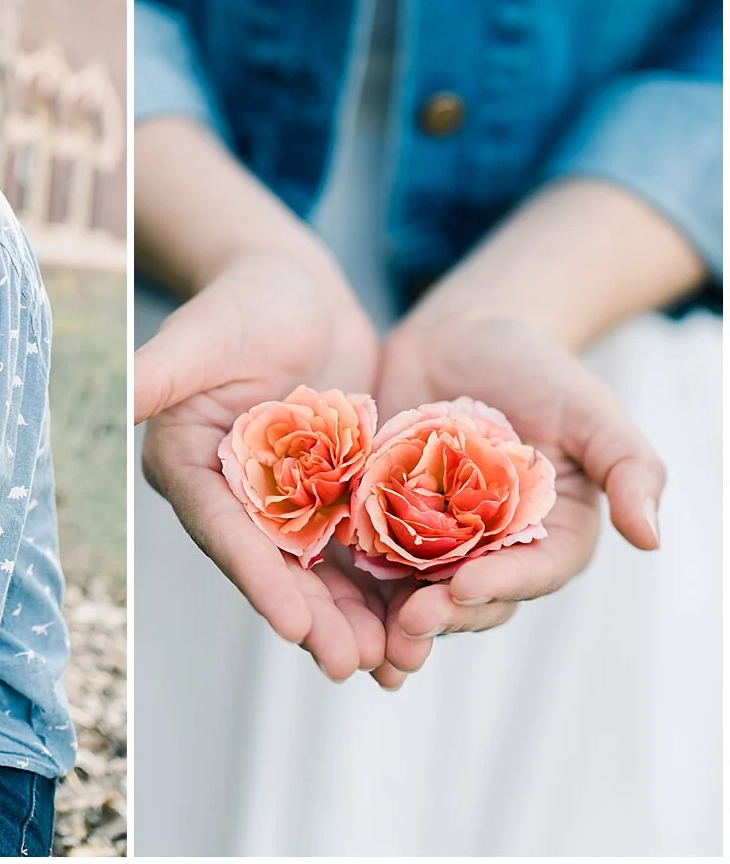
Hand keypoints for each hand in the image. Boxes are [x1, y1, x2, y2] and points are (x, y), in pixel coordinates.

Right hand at [137, 251, 389, 679]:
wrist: (298, 291)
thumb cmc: (248, 300)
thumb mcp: (206, 332)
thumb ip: (162, 369)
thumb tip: (120, 393)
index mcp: (191, 465)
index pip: (223, 530)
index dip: (258, 579)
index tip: (293, 626)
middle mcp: (231, 493)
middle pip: (272, 564)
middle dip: (311, 615)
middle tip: (348, 664)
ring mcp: (282, 499)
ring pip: (316, 568)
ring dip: (349, 615)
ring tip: (388, 664)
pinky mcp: (327, 493)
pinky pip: (353, 546)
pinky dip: (380, 584)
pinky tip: (415, 621)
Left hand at [369, 315, 664, 682]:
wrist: (462, 337)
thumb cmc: (535, 367)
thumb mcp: (589, 407)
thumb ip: (627, 465)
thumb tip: (653, 537)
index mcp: (549, 536)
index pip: (529, 574)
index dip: (499, 586)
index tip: (465, 588)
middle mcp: (491, 551)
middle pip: (468, 599)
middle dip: (440, 616)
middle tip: (408, 625)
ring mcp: (433, 542)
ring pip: (414, 596)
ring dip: (391, 625)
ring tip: (368, 639)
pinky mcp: (382, 524)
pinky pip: (366, 564)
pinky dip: (350, 590)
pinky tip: (323, 604)